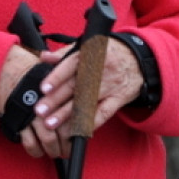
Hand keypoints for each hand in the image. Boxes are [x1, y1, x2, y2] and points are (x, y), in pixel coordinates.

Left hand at [20, 40, 143, 158]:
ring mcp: (111, 85)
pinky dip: (90, 123)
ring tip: (50, 123)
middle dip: (57, 99)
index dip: (57, 77)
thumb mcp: (89, 48)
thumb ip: (64, 54)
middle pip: (76, 86)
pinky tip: (75, 131)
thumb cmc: (108, 54)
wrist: (138, 61)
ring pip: (87, 101)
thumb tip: (43, 57)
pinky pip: (104, 113)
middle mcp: (102, 69)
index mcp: (92, 54)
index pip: (72, 65)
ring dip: (68, 114)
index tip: (43, 89)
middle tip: (40, 111)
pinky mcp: (118, 99)